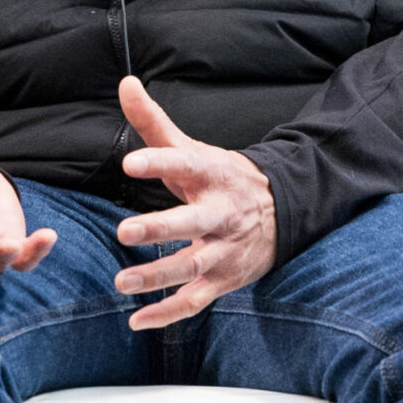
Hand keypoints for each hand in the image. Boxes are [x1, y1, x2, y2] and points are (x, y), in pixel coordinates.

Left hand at [112, 76, 275, 328]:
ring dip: (158, 277)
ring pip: (193, 267)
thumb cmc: (220, 178)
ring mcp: (225, 251)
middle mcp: (221, 215)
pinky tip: (137, 320)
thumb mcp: (191, 148)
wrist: (281, 212)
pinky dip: (168, 314)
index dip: (158, 162)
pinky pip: (196, 301)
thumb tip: (125, 82)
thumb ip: (153, 122)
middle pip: (192, 223)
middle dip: (160, 229)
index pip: (184, 165)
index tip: (129, 162)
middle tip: (124, 232)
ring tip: (121, 282)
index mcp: (211, 176)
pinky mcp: (224, 280)